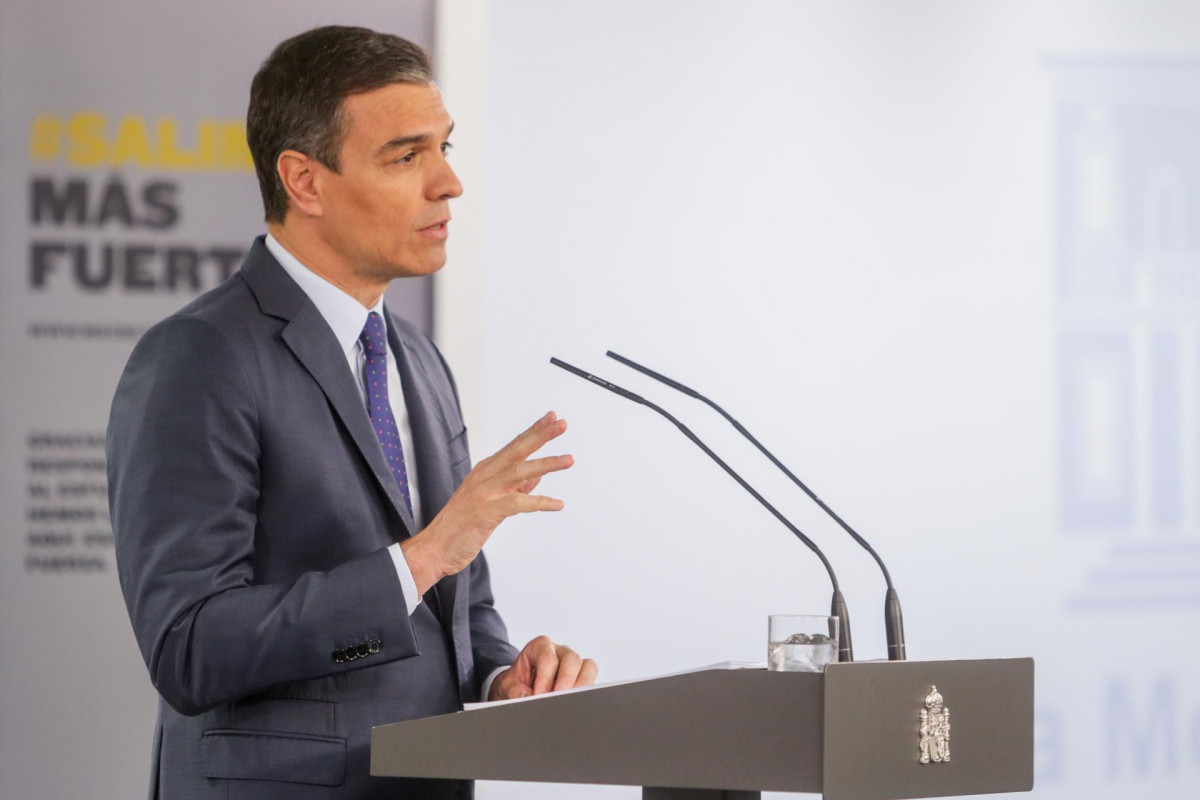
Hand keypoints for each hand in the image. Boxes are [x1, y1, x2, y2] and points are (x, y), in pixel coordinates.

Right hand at [402, 411, 571, 592]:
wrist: (434, 548)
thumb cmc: (460, 526)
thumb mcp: (489, 501)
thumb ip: (514, 488)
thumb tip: (538, 476)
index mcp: (484, 471)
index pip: (514, 446)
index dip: (534, 431)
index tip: (552, 417)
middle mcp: (484, 477)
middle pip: (517, 450)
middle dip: (541, 435)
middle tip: (561, 423)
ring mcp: (484, 493)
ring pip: (519, 472)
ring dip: (546, 464)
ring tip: (568, 460)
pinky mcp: (487, 512)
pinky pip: (518, 503)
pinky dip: (539, 502)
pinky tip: (557, 504)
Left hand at [488, 636, 598, 700]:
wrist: (518, 688)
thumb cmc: (515, 683)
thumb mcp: (508, 686)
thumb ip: (515, 692)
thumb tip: (528, 699)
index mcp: (540, 647)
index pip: (548, 658)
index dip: (545, 678)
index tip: (539, 696)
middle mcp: (560, 652)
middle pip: (572, 659)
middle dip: (567, 680)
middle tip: (559, 699)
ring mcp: (573, 664)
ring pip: (588, 667)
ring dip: (582, 685)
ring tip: (572, 703)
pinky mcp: (582, 677)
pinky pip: (592, 680)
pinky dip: (587, 692)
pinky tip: (578, 704)